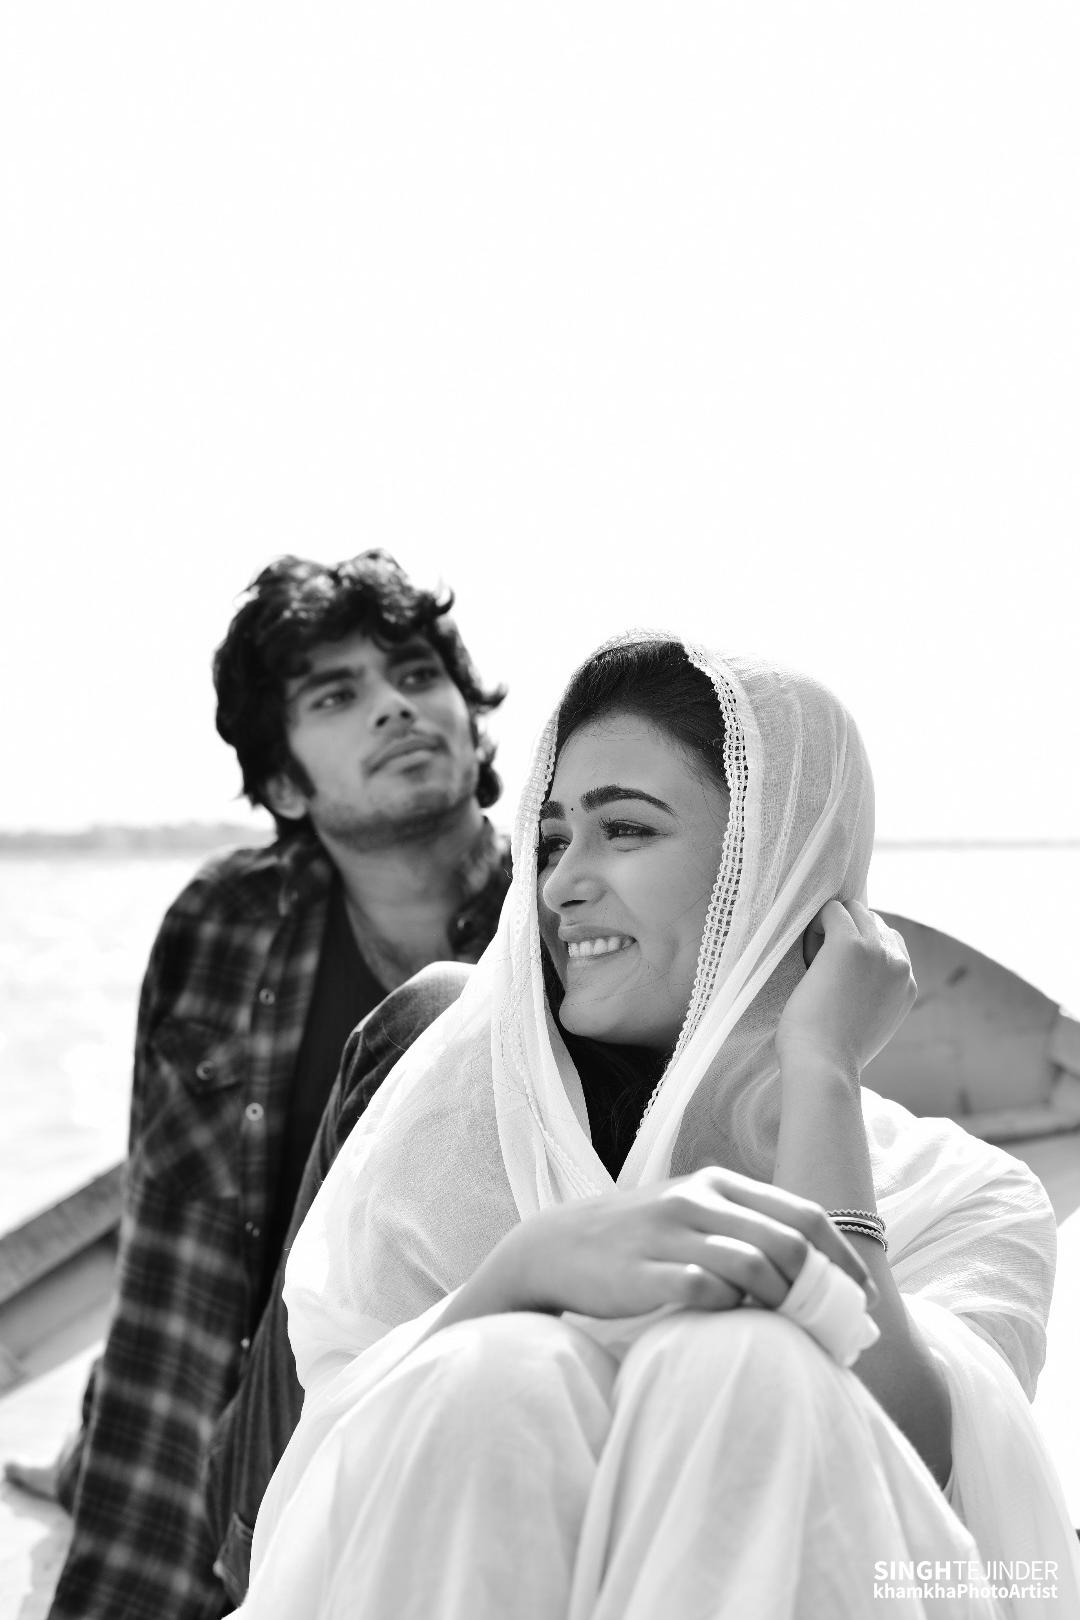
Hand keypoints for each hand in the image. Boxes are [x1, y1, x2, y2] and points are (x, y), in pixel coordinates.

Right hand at [493, 1166, 875, 1320]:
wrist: (556, 1247)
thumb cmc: (639, 1240)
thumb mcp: (692, 1215)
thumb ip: (746, 1230)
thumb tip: (819, 1273)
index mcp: (719, 1183)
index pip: (805, 1214)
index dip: (842, 1260)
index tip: (862, 1298)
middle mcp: (697, 1200)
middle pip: (788, 1242)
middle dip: (819, 1290)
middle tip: (829, 1326)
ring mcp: (668, 1234)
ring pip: (753, 1266)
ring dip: (780, 1304)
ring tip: (784, 1328)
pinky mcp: (643, 1272)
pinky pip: (706, 1292)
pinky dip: (730, 1311)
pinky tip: (731, 1323)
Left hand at [776, 900, 915, 1080]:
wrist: (824, 1066)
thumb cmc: (834, 1052)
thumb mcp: (871, 1023)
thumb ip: (875, 994)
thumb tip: (857, 975)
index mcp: (907, 984)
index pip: (890, 941)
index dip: (860, 949)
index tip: (838, 975)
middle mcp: (898, 964)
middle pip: (872, 920)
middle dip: (845, 934)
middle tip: (821, 968)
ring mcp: (877, 951)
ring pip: (852, 909)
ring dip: (829, 928)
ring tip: (813, 963)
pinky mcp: (849, 944)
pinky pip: (831, 910)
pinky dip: (814, 924)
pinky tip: (806, 955)